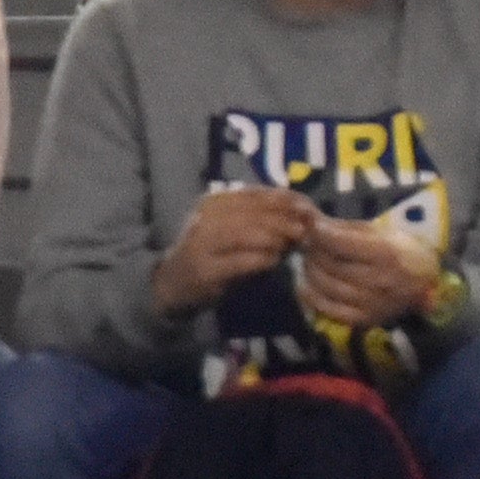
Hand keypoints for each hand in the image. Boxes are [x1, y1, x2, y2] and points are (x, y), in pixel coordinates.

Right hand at [150, 186, 320, 319]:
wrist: (172, 283)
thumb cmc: (211, 253)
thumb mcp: (232, 228)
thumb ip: (260, 217)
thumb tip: (301, 208)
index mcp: (213, 202)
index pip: (254, 194)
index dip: (284, 198)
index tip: (307, 206)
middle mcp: (205, 218)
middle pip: (252, 212)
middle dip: (283, 218)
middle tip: (305, 226)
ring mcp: (202, 244)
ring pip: (245, 234)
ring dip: (275, 237)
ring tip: (294, 242)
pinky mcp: (205, 271)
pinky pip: (239, 261)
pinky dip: (261, 259)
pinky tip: (274, 261)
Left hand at [297, 215, 437, 332]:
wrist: (424, 285)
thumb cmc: (403, 252)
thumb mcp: (381, 232)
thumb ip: (347, 228)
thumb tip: (314, 222)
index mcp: (386, 253)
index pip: (340, 242)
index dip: (320, 233)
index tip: (313, 227)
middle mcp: (378, 280)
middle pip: (330, 264)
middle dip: (313, 251)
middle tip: (309, 244)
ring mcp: (371, 303)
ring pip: (326, 285)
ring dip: (310, 271)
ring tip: (309, 261)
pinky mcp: (364, 319)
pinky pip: (328, 309)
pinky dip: (311, 296)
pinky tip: (307, 284)